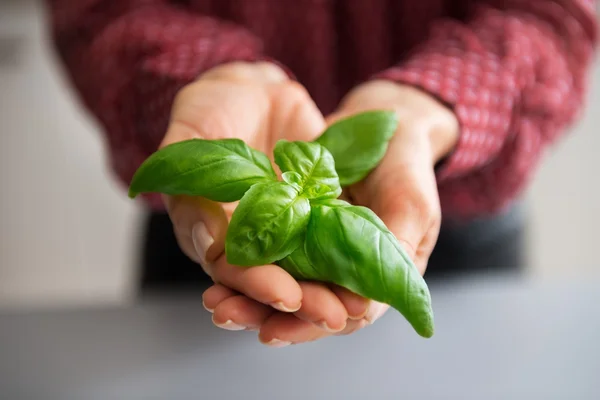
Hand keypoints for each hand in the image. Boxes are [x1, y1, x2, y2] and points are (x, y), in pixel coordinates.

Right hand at [162, 62, 370, 345]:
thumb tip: (207, 244)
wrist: (251, 93)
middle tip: (332, 317)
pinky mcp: (313, 212)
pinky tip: (374, 270)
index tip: (285, 295)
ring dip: (329, 290)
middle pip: (272, 280)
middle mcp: (247, 239)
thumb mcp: (189, 138)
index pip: (230, 268)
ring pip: (306, 268)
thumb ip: (190, 185)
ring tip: (357, 308)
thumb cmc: (209, 110)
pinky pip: (333, 236)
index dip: (255, 284)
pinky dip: (351, 255)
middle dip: (302, 301)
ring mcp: (283, 227)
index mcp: (209, 230)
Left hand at [216, 79, 458, 344]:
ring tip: (215, 301)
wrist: (383, 124)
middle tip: (227, 314)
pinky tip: (217, 256)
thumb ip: (395, 247)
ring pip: (279, 279)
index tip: (273, 330)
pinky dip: (243, 254)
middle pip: (302, 305)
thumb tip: (368, 302)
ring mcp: (315, 248)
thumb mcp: (411, 203)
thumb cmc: (406, 165)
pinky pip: (266, 245)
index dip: (308, 324)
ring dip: (245, 293)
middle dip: (263, 312)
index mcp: (375, 276)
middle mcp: (341, 270)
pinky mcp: (292, 224)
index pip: (342, 315)